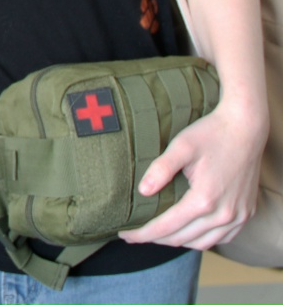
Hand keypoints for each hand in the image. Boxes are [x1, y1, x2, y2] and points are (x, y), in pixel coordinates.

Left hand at [118, 100, 266, 249]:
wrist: (245, 128)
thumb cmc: (211, 134)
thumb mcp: (181, 146)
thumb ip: (161, 169)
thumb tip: (142, 191)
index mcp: (204, 199)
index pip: (166, 227)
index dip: (143, 234)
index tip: (125, 235)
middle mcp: (223, 214)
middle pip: (182, 239)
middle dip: (156, 239)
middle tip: (135, 234)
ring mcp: (238, 216)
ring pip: (202, 243)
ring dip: (178, 241)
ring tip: (157, 234)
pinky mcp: (246, 213)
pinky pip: (222, 238)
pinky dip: (201, 239)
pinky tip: (187, 231)